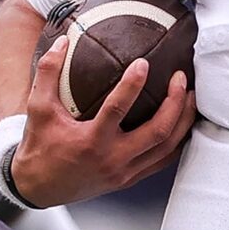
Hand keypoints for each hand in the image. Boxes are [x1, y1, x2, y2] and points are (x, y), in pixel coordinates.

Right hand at [9, 35, 195, 207]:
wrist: (38, 187)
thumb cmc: (39, 148)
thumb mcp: (38, 109)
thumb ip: (48, 73)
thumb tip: (61, 42)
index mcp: (90, 142)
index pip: (117, 110)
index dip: (133, 85)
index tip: (143, 63)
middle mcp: (112, 160)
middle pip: (158, 132)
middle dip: (175, 103)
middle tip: (180, 78)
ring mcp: (124, 172)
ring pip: (167, 148)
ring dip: (183, 121)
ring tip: (190, 96)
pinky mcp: (129, 179)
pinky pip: (162, 161)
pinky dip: (177, 141)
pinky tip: (182, 123)